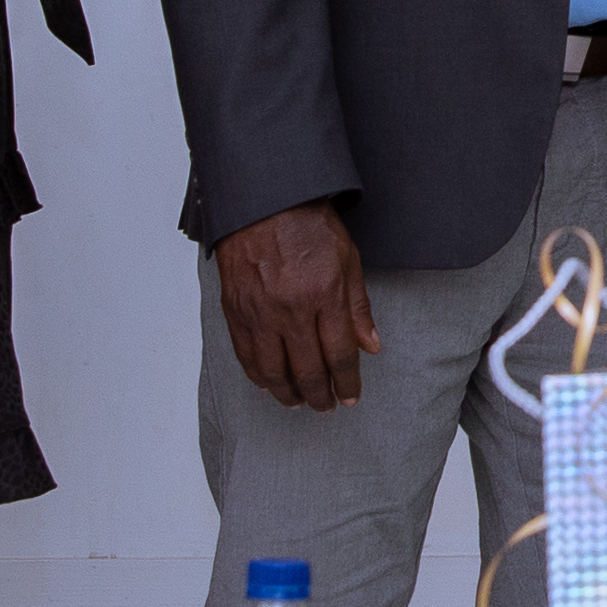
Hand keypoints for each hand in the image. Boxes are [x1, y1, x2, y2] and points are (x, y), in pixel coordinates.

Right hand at [220, 199, 377, 413]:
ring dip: (288, 393)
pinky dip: (258, 376)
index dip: (347, 383)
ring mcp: (259, 312)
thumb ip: (358, 307)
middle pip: (307, 370)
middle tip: (327, 407)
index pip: (339, 355)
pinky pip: (245, 355)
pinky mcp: (235, 310)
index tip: (350, 397)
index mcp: (324, 295)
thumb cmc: (308, 224)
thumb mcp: (348, 259)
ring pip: (273, 371)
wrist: (263, 200)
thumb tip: (371, 347)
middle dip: (320, 396)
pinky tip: (268, 384)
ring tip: (299, 402)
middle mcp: (291, 309)